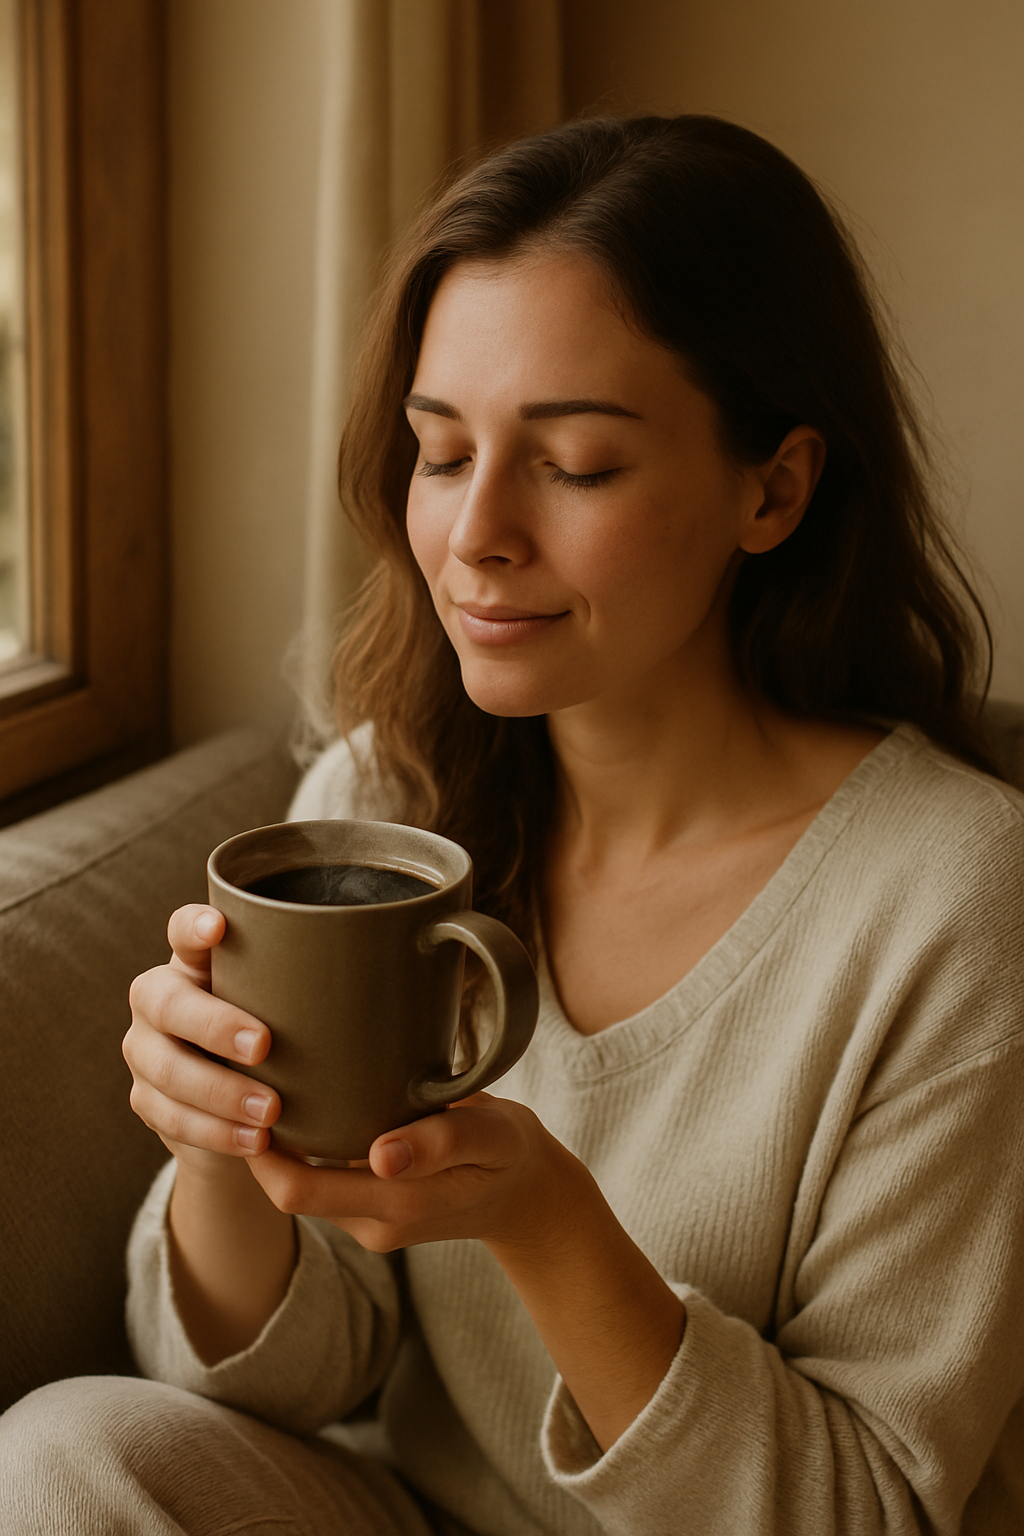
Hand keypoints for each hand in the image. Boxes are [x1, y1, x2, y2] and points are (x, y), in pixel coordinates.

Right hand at [123, 903, 282, 1171]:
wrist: (241, 1107)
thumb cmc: (277, 1034)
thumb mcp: (289, 1007)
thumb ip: (307, 987)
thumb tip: (382, 967)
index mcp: (193, 961)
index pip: (181, 930)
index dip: (193, 926)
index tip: (219, 927)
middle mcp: (158, 998)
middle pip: (168, 1003)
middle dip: (215, 1025)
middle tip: (264, 1045)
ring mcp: (145, 1049)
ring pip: (167, 1068)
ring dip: (221, 1092)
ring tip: (270, 1110)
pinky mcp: (145, 1099)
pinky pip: (171, 1117)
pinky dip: (216, 1132)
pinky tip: (254, 1140)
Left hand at [250, 1091, 684, 1453]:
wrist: (528, 1197)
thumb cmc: (509, 1153)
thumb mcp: (492, 1137)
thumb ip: (442, 1142)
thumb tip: (380, 1154)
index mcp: (397, 1206)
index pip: (297, 1190)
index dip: (263, 1151)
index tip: (251, 1094)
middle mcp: (373, 1223)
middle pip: (287, 1191)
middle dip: (260, 1144)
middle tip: (246, 1078)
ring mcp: (369, 1222)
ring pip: (301, 1187)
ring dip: (282, 1148)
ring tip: (271, 1085)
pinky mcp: (372, 1210)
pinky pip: (322, 1184)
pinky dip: (308, 1152)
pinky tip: (309, 1108)